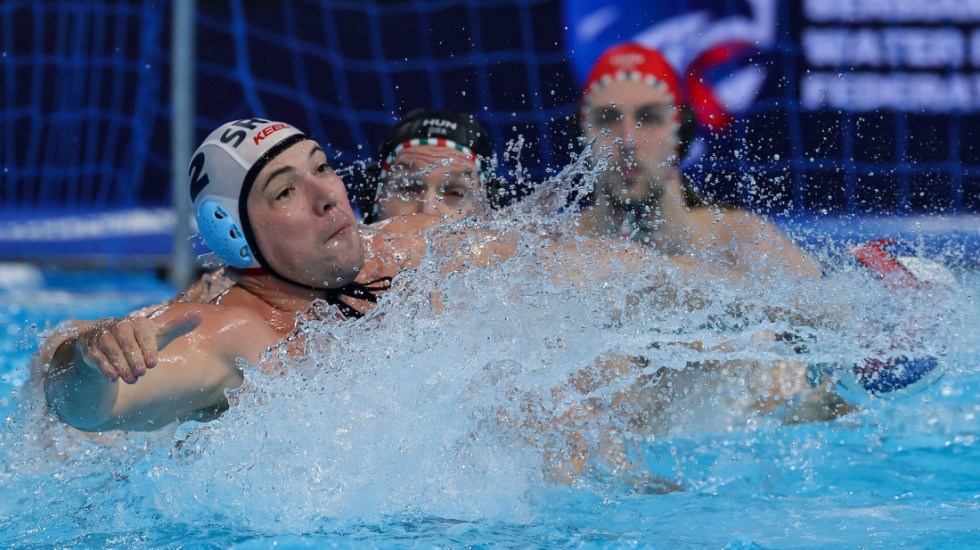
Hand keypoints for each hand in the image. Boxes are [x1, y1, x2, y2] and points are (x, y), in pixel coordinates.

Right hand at [74, 309, 202, 383]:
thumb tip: (199, 314)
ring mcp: (100, 336)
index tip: (153, 364)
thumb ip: (177, 327)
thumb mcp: (157, 336)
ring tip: (131, 379)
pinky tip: (113, 378)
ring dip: (121, 366)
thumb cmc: (137, 342)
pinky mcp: (88, 348)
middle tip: (141, 374)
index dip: (148, 348)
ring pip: (110, 349)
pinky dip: (104, 367)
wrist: (106, 348)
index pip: (143, 332)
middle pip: (125, 341)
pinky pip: (95, 357)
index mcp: (136, 322)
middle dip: (134, 359)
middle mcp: (117, 326)